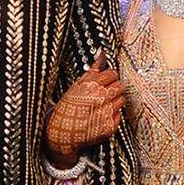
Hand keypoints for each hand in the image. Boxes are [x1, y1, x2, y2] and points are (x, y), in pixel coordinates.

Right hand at [45, 51, 124, 167]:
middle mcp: (100, 97)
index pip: (113, 74)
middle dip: (114, 88)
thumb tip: (102, 52)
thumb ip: (93, 69)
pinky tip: (101, 117)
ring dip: (114, 102)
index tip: (106, 82)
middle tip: (105, 94)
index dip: (110, 77)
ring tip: (101, 106)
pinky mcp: (109, 126)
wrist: (62, 132)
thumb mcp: (77, 85)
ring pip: (122, 100)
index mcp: (92, 84)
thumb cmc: (68, 107)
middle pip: (121, 86)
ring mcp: (106, 112)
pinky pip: (119, 115)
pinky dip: (112, 116)